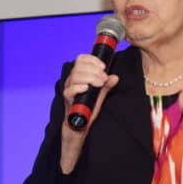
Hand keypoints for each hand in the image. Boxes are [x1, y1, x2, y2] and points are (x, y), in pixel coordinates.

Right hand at [60, 54, 119, 172]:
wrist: (81, 124)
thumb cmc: (89, 107)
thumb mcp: (100, 94)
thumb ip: (106, 85)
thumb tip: (115, 77)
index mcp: (79, 74)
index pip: (81, 59)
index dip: (92, 60)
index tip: (103, 66)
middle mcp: (72, 79)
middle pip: (79, 66)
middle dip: (93, 70)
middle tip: (104, 78)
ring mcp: (68, 88)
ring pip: (75, 76)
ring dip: (89, 77)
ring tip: (99, 83)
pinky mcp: (67, 98)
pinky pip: (70, 90)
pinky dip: (79, 87)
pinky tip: (87, 88)